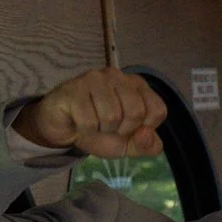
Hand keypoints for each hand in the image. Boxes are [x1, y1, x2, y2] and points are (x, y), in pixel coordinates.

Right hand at [12, 67, 166, 158]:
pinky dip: (85, 129)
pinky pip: (89, 121)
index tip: (129, 127)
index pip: (158, 110)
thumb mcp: (129, 145)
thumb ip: (147, 145)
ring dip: (101, 129)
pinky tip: (79, 119)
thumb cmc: (100, 131)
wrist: (64, 128)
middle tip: (107, 126)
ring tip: (93, 121)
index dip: (145, 128)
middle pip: (136, 113)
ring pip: (112, 117)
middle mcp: (118, 76)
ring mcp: (95, 78)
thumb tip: (147, 134)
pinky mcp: (74, 88)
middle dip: (122, 130)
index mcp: (137, 85)